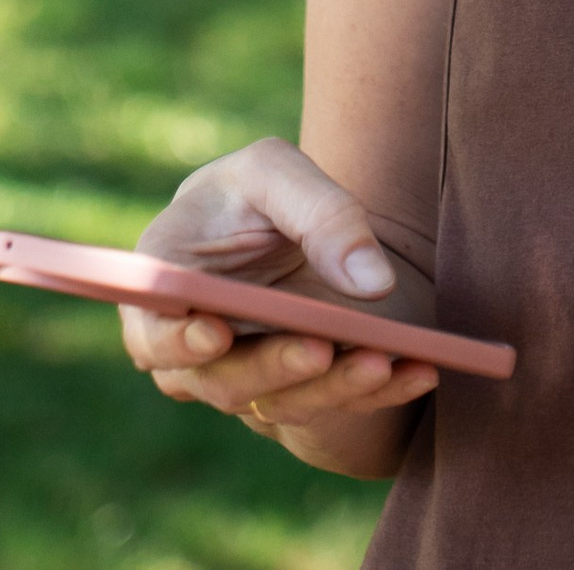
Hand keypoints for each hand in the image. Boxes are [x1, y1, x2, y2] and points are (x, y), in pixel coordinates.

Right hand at [119, 137, 439, 469]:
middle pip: (223, 379)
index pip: (154, 329)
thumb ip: (321, 214)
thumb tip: (372, 285)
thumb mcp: (277, 171)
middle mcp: (192, 349)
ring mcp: (241, 378)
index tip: (217, 332)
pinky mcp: (291, 391)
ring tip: (385, 362)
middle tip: (321, 349)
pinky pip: (332, 403)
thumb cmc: (257, 191)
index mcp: (165, 284)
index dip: (178, 339)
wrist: (281, 220)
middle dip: (274, 367)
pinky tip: (419, 373)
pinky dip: (377, 393)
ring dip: (333, 387)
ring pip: (281, 402)